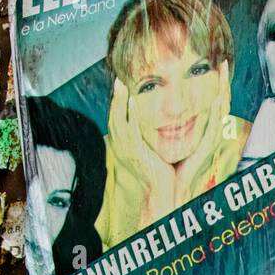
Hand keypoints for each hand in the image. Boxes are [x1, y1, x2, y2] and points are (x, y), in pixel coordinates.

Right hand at [107, 79, 176, 232]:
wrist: (161, 193)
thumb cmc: (160, 175)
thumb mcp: (152, 153)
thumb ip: (150, 140)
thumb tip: (158, 127)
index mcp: (124, 147)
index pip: (116, 122)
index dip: (116, 105)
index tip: (120, 88)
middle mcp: (121, 148)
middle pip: (112, 118)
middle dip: (114, 99)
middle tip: (117, 81)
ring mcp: (126, 151)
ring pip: (118, 122)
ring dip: (119, 103)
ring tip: (121, 86)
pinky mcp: (135, 154)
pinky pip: (130, 131)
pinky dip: (130, 115)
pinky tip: (133, 103)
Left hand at [174, 63, 230, 204]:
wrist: (170, 192)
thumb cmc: (169, 169)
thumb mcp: (170, 141)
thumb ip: (170, 124)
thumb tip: (158, 106)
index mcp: (204, 132)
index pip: (214, 103)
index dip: (216, 85)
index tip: (214, 64)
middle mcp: (211, 135)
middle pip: (222, 103)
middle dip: (224, 82)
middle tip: (222, 62)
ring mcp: (211, 143)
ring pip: (222, 112)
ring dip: (224, 91)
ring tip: (222, 73)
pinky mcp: (207, 152)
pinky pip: (215, 129)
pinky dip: (217, 113)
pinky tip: (217, 98)